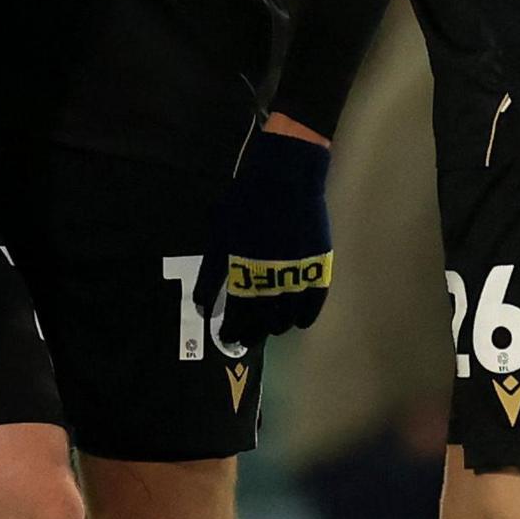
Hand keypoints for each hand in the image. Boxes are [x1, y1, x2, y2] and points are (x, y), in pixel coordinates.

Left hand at [209, 118, 333, 349]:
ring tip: (270, 329)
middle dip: (252, 334)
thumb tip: (201, 305)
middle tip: (247, 338)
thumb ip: (210, 274)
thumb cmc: (245, 205)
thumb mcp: (219, 238)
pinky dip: (305, 317)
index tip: (226, 338)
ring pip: (287, 318)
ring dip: (276, 327)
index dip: (231, 331)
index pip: (236, 317)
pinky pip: (313, 304)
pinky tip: (298, 322)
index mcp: (242, 274)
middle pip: (262, 322)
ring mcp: (297, 277)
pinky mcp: (318, 269)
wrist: (284, 180)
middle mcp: (270, 282)